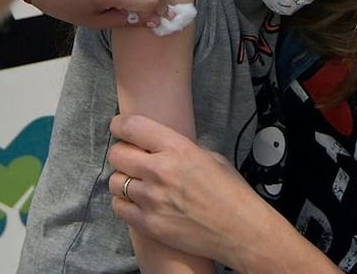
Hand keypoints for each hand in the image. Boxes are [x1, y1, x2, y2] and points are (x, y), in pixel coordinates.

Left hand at [107, 114, 313, 272]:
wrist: (241, 231)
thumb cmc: (231, 192)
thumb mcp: (209, 157)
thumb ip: (179, 149)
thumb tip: (157, 145)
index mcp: (178, 149)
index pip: (131, 126)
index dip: (119, 125)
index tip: (119, 127)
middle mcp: (161, 171)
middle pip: (116, 154)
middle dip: (121, 153)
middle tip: (130, 158)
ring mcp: (152, 199)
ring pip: (115, 181)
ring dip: (122, 179)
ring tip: (137, 183)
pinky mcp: (149, 224)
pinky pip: (118, 207)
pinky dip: (124, 203)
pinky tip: (138, 202)